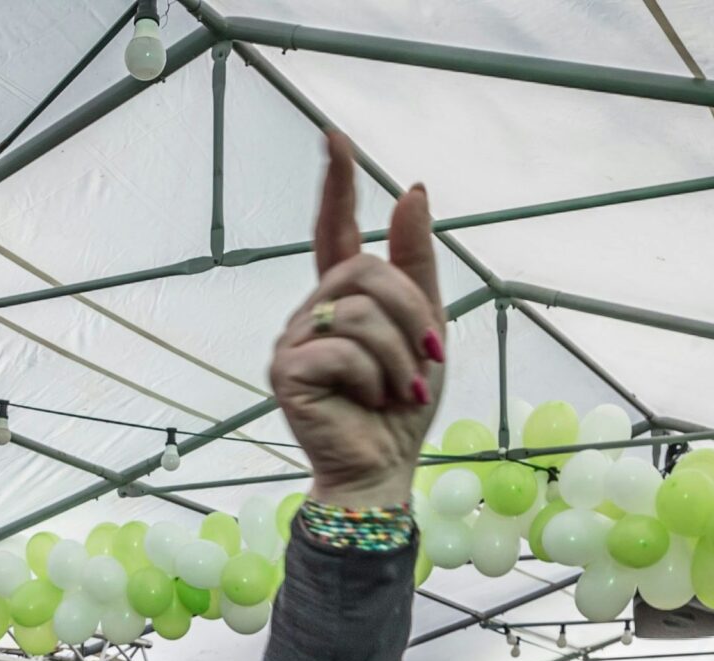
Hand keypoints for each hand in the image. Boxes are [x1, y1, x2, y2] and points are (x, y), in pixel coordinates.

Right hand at [271, 131, 441, 510]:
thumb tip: (412, 189)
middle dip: (411, 312)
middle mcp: (309, 312)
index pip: (332, 229)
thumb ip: (416, 264)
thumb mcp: (426, 327)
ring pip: (361, 309)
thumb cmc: (401, 407)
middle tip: (427, 358)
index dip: (336, 184)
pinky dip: (376, 375)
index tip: (334, 137)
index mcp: (340, 300)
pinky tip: (373, 402)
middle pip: (365, 269)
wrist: (384, 470)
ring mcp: (292, 340)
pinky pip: (345, 346)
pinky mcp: (286, 370)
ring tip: (398, 391)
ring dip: (400, 354)